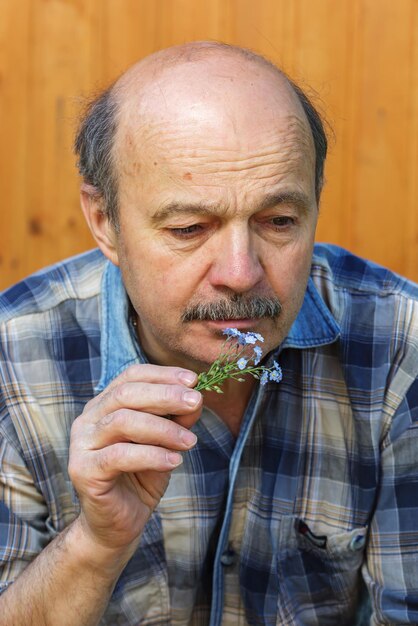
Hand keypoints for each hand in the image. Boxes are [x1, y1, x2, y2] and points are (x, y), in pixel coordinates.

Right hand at [68, 364, 201, 553]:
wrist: (119, 524)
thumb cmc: (142, 477)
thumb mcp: (165, 443)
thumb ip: (177, 420)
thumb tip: (196, 398)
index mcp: (105, 405)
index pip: (131, 376)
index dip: (162, 375)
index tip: (193, 380)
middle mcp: (88, 419)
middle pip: (125, 394)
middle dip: (164, 395)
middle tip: (195, 401)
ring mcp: (81, 444)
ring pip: (122, 422)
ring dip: (162, 429)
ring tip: (190, 442)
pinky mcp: (83, 471)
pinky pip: (120, 456)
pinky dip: (151, 455)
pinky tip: (174, 461)